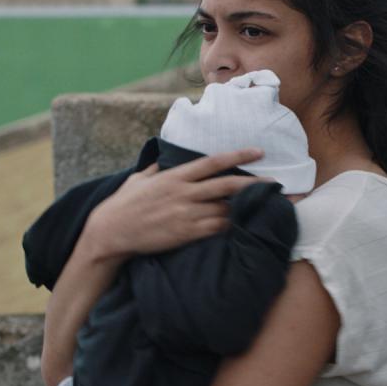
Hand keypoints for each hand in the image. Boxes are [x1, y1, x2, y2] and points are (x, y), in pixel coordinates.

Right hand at [82, 147, 267, 259]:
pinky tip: (247, 226)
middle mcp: (183, 193)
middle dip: (254, 183)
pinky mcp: (185, 234)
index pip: (213, 162)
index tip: (258, 151)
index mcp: (175, 176)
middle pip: (227, 185)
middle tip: (276, 182)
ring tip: (268, 206)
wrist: (110, 232)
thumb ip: (157, 168)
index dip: (238, 155)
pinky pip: (216, 229)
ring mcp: (185, 215)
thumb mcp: (139, 179)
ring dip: (247, 208)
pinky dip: (233, 227)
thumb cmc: (123, 204)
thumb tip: (165, 158)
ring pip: (226, 209)